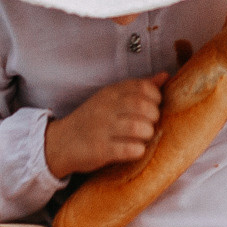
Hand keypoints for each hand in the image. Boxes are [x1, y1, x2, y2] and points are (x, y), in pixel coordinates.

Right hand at [44, 74, 166, 178]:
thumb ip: (137, 88)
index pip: (143, 88)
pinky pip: (129, 149)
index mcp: (110, 93)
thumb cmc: (92, 120)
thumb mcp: (111, 98)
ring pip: (139, 128)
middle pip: (144, 107)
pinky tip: (135, 150)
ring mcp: (102, 129)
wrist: (61, 142)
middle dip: (154, 117)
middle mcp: (106, 108)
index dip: (155, 98)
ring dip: (147, 134)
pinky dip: (138, 150)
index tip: (153, 107)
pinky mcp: (100, 150)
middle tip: (149, 124)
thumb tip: (165, 76)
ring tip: (143, 138)